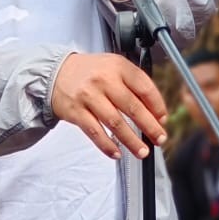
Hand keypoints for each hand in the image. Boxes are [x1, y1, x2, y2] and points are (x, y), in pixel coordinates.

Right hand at [51, 53, 168, 158]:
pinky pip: (95, 133)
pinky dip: (107, 146)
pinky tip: (117, 153)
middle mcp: (104, 80)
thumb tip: (155, 111)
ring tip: (142, 151)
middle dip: (150, 127)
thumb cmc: (90, 72)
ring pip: (115, 123)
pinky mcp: (76, 112)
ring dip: (131, 141)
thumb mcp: (114, 66)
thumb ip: (134, 83)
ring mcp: (89, 96)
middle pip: (133, 107)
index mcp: (118, 66)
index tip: (163, 119)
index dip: (157, 106)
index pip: (145, 87)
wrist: (55, 73)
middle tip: (159, 138)